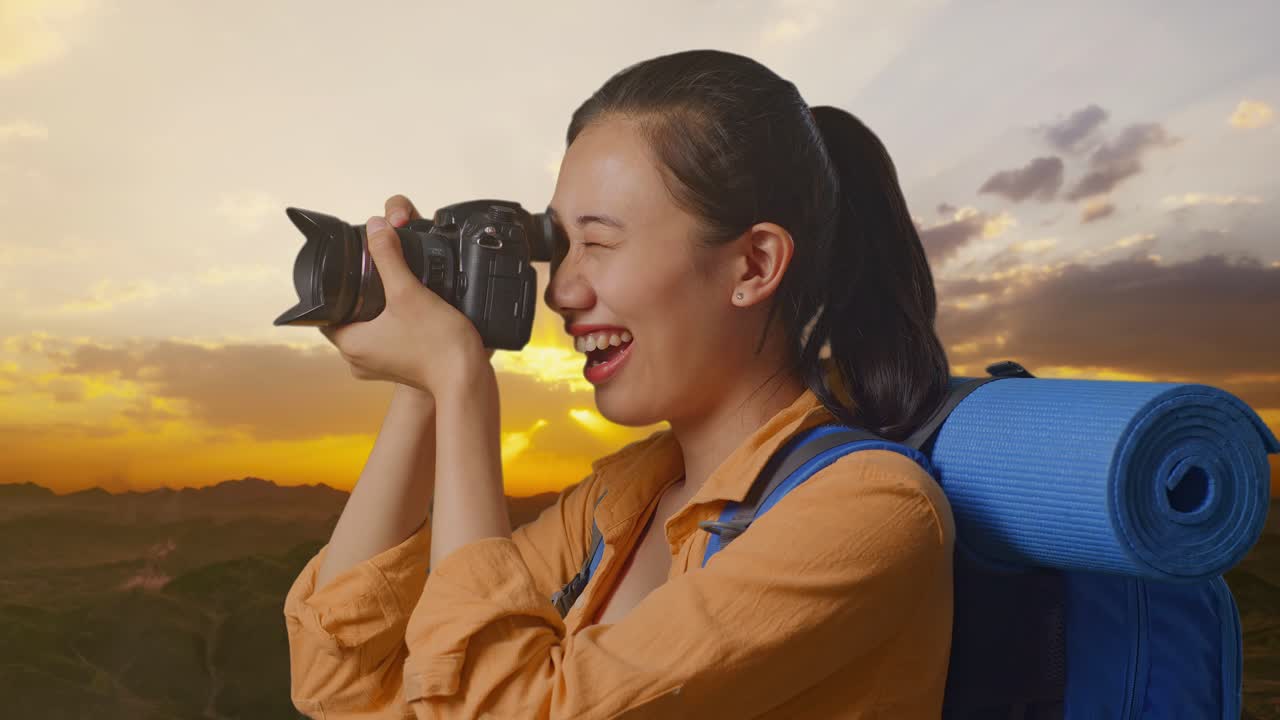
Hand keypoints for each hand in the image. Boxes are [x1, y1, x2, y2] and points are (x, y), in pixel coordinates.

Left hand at [320, 195, 493, 394]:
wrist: (468, 379)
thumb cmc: (438, 343)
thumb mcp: (408, 291)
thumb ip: (388, 256)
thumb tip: (376, 226)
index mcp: (350, 344)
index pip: (326, 310)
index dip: (335, 287)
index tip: (351, 270)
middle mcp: (358, 360)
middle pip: (348, 317)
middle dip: (360, 296)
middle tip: (375, 275)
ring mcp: (379, 368)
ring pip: (368, 329)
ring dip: (377, 311)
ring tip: (393, 290)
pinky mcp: (399, 369)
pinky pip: (387, 341)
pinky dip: (393, 326)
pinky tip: (410, 312)